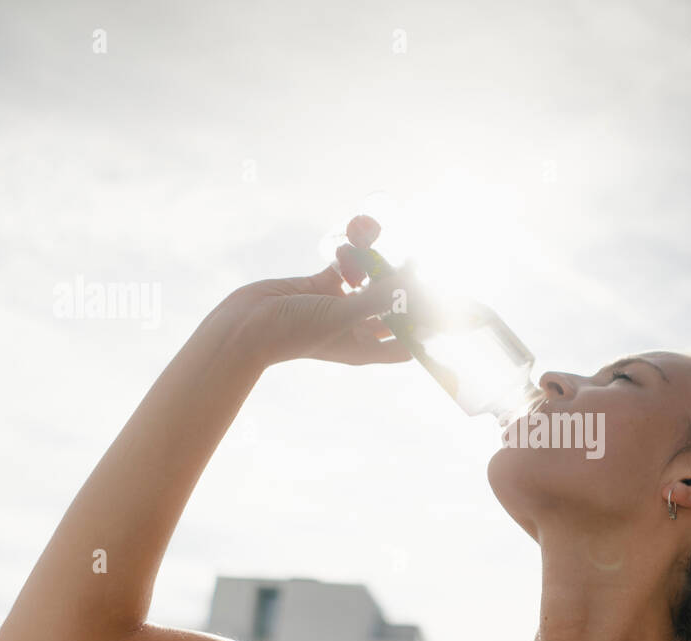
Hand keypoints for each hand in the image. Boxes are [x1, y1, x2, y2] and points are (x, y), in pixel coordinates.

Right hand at [216, 254, 414, 367]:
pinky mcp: (321, 288)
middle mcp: (356, 329)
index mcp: (365, 347)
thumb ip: (379, 297)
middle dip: (405, 289)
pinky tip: (353, 243)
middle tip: (420, 263)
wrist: (246, 325)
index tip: (444, 307)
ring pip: (370, 285)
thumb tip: (412, 279)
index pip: (407, 342)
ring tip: (383, 247)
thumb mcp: (342, 315)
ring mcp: (338, 308)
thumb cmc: (295, 330)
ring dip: (376, 267)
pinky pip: (345, 270)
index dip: (426, 328)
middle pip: (393, 310)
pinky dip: (351, 257)